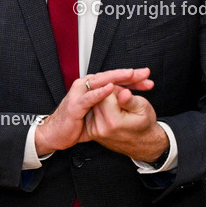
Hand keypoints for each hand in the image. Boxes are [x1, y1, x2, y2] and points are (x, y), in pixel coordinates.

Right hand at [34, 68, 152, 154]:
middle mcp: (87, 85)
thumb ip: (112, 103)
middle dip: (130, 75)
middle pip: (111, 76)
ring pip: (101, 81)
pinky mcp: (75, 104)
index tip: (148, 80)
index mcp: (94, 86)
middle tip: (145, 73)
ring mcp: (80, 93)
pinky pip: (89, 97)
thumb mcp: (99, 111)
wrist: (56, 133)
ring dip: (117, 78)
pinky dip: (100, 92)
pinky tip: (111, 88)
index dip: (133, 79)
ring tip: (131, 74)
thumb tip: (128, 97)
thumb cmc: (76, 121)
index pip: (116, 79)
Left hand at [83, 73, 167, 162]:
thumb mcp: (143, 109)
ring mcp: (95, 131)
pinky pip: (91, 111)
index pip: (106, 93)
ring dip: (103, 98)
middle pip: (97, 97)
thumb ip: (130, 100)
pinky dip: (100, 106)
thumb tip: (124, 93)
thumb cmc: (144, 124)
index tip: (124, 89)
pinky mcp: (92, 131)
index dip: (115, 87)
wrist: (142, 144)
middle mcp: (101, 128)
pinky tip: (111, 109)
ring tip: (118, 102)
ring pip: (92, 103)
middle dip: (107, 91)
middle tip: (121, 94)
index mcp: (114, 121)